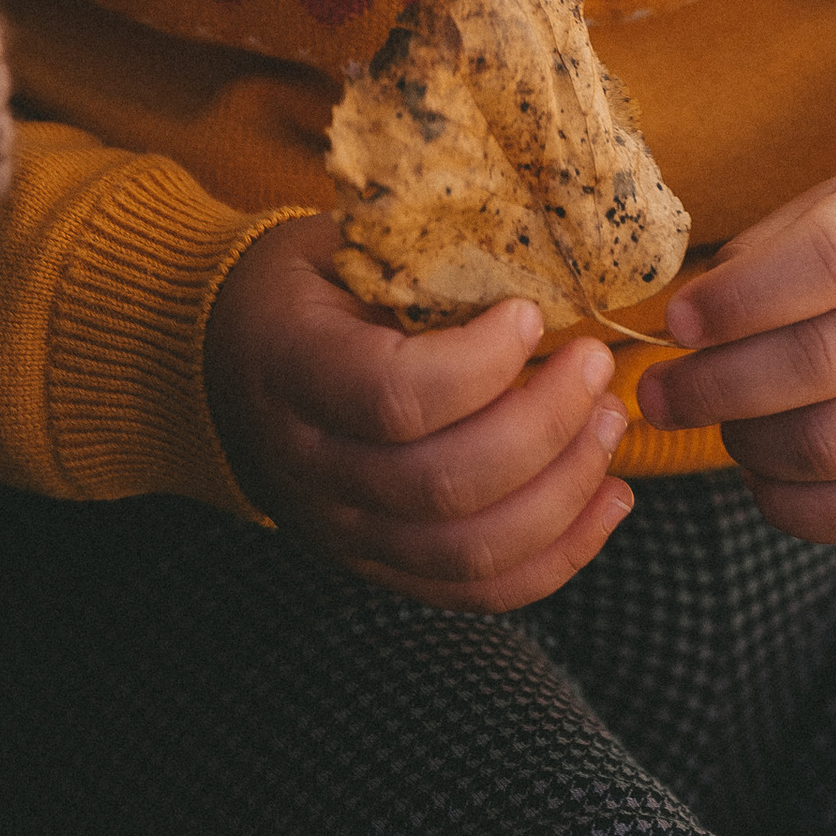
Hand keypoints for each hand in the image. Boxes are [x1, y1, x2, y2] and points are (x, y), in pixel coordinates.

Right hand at [203, 214, 633, 605]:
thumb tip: (546, 251)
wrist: (225, 357)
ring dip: (563, 490)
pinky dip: (559, 555)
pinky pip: (477, 592)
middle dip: (546, 426)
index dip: (479, 365)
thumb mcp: (343, 243)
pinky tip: (610, 498)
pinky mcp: (377, 567)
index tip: (532, 313)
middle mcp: (308, 467)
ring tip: (610, 422)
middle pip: (445, 484)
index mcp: (292, 367)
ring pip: (468, 550)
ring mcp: (340, 531)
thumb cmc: (305, 284)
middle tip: (595, 365)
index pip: (392, 397)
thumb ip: (424, 256)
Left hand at [637, 159, 835, 544]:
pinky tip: (760, 474)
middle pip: (820, 365)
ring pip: (832, 446)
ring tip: (720, 424)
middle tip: (658, 394)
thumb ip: (766, 254)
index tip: (679, 322)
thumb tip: (686, 325)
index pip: (827, 263)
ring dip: (748, 445)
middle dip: (716, 387)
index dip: (741, 299)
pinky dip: (790, 505)